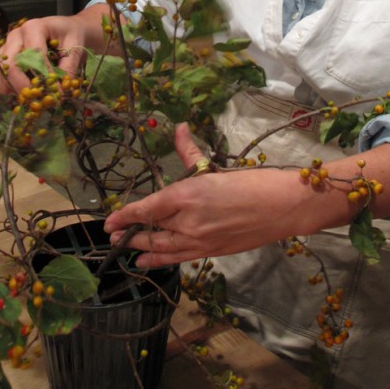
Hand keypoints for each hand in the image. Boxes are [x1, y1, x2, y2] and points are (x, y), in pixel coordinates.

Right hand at [0, 4, 110, 93]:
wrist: (66, 29)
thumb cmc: (71, 36)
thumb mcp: (76, 49)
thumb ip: (68, 69)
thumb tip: (60, 92)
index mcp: (35, 27)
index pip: (34, 55)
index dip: (43, 76)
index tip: (56, 93)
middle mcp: (15, 35)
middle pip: (10, 63)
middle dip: (22, 85)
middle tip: (38, 99)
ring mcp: (6, 45)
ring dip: (5, 85)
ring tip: (23, 95)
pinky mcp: (2, 55)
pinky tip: (15, 91)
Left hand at [103, 123, 347, 267]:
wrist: (281, 208)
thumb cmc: (251, 183)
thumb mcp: (215, 167)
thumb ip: (189, 152)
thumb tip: (178, 127)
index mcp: (188, 194)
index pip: (147, 208)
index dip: (125, 215)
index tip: (108, 220)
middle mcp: (188, 221)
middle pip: (150, 229)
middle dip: (128, 233)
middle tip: (111, 234)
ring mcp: (199, 241)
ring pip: (160, 247)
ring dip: (140, 247)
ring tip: (123, 248)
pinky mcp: (210, 252)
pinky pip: (177, 258)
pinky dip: (159, 260)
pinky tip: (145, 261)